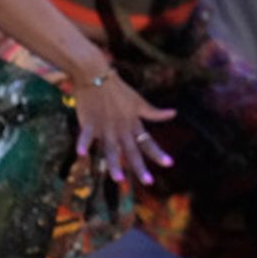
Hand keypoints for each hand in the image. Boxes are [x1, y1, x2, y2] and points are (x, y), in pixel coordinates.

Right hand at [72, 70, 176, 185]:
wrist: (97, 76)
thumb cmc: (119, 90)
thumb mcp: (139, 102)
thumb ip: (154, 112)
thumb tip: (174, 113)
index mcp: (133, 123)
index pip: (148, 141)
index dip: (158, 152)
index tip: (170, 164)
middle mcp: (121, 128)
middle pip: (132, 150)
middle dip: (140, 167)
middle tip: (148, 182)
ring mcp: (105, 126)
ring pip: (111, 148)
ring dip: (114, 163)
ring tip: (118, 178)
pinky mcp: (89, 123)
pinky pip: (87, 135)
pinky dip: (84, 143)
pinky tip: (82, 154)